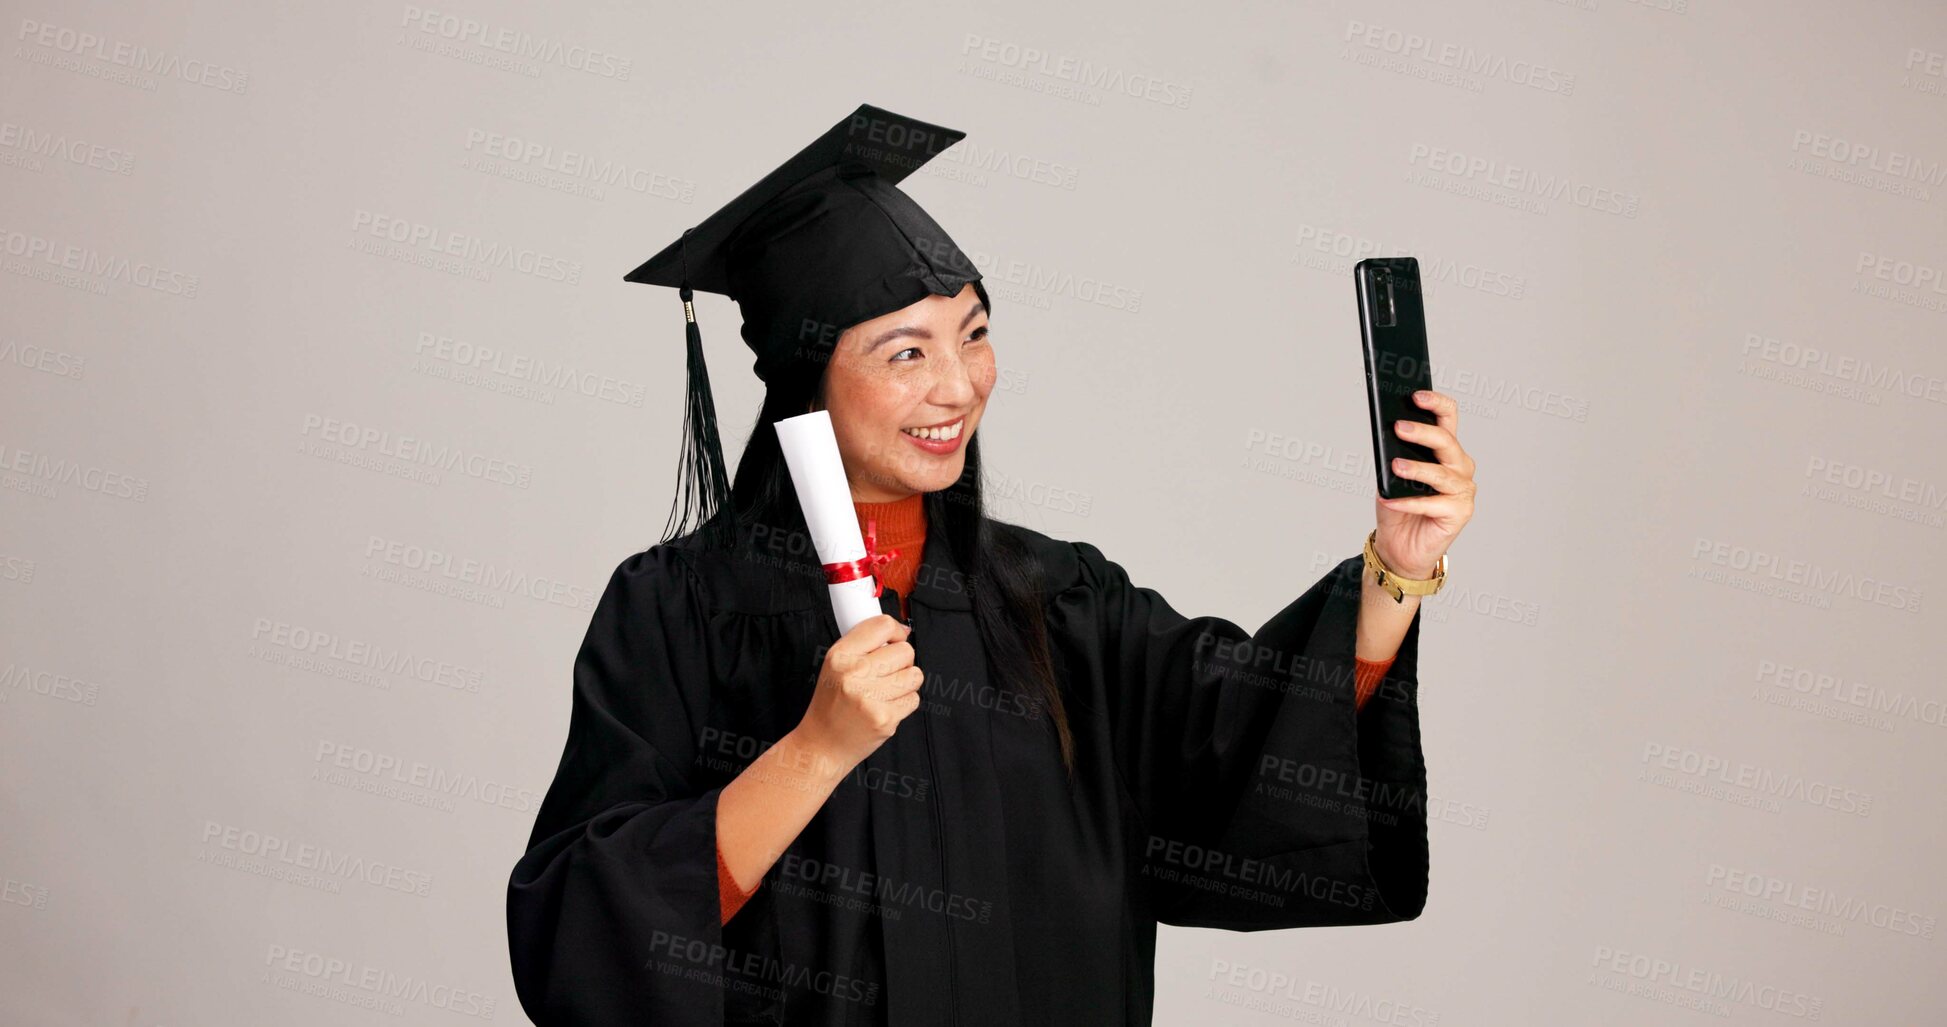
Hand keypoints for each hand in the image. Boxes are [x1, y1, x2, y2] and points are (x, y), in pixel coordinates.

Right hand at [794, 614, 923, 770]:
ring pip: (914, 675)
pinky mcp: (884, 718)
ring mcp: (870, 698)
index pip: (881, 626)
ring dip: (905, 682)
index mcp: (839, 656)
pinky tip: (884, 707)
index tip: (895, 639)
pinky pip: (913, 699)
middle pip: (905, 651)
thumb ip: (864, 644)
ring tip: (885, 690)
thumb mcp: (835, 666)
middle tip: (885, 673)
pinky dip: (903, 703)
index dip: (895, 631)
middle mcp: (853, 674)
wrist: (822, 744)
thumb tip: (902, 630)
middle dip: (901, 660)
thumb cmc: (832, 704)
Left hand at [1374, 390, 1475, 577]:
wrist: (1399, 546)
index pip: (1448, 418)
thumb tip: (1388, 435)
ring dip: (1417, 469)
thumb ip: (1394, 455)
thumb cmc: (1398, 507)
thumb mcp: (1389, 475)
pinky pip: (1433, 503)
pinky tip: (1390, 500)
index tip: (1416, 395)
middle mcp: (1460, 466)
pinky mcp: (1460, 513)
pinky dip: (1409, 502)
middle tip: (1399, 427)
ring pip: (1441, 473)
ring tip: (1395, 466)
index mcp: (1446, 450)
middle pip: (1447, 442)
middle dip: (1423, 432)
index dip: (1436, 403)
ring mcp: (1463, 490)